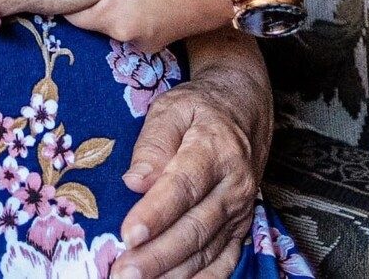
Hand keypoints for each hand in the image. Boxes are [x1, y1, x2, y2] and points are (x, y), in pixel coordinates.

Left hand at [112, 69, 270, 278]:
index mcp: (215, 151)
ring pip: (207, 251)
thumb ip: (152, 143)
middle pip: (195, 227)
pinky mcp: (241, 228)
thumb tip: (135, 181)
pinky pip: (224, 262)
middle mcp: (234, 186)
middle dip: (157, 255)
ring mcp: (240, 211)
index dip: (156, 213)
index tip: (128, 233)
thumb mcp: (173, 108)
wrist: (245, 111)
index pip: (183, 187)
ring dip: (172, 273)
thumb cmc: (200, 108)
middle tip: (123, 272)